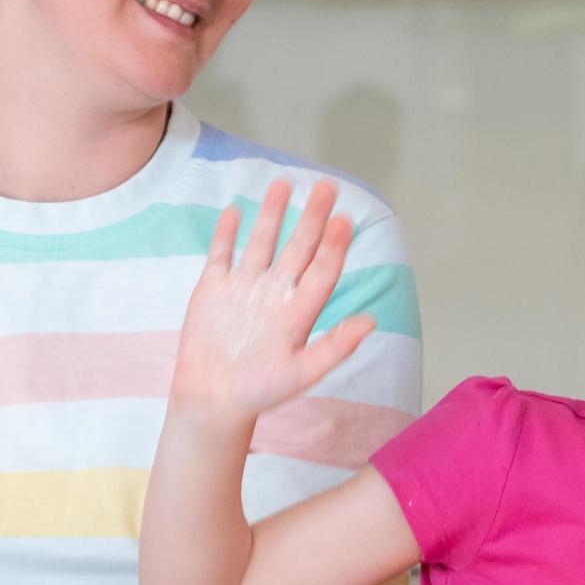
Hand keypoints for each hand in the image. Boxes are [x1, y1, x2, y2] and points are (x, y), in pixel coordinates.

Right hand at [167, 177, 373, 423]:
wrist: (213, 400)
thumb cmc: (262, 392)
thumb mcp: (302, 373)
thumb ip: (335, 346)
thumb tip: (371, 321)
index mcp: (298, 311)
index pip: (322, 270)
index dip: (333, 245)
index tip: (344, 219)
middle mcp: (275, 294)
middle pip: (297, 248)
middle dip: (311, 217)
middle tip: (326, 187)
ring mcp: (244, 289)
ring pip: (261, 242)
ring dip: (272, 214)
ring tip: (283, 183)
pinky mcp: (213, 290)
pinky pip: (221, 254)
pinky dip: (227, 233)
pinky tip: (235, 210)